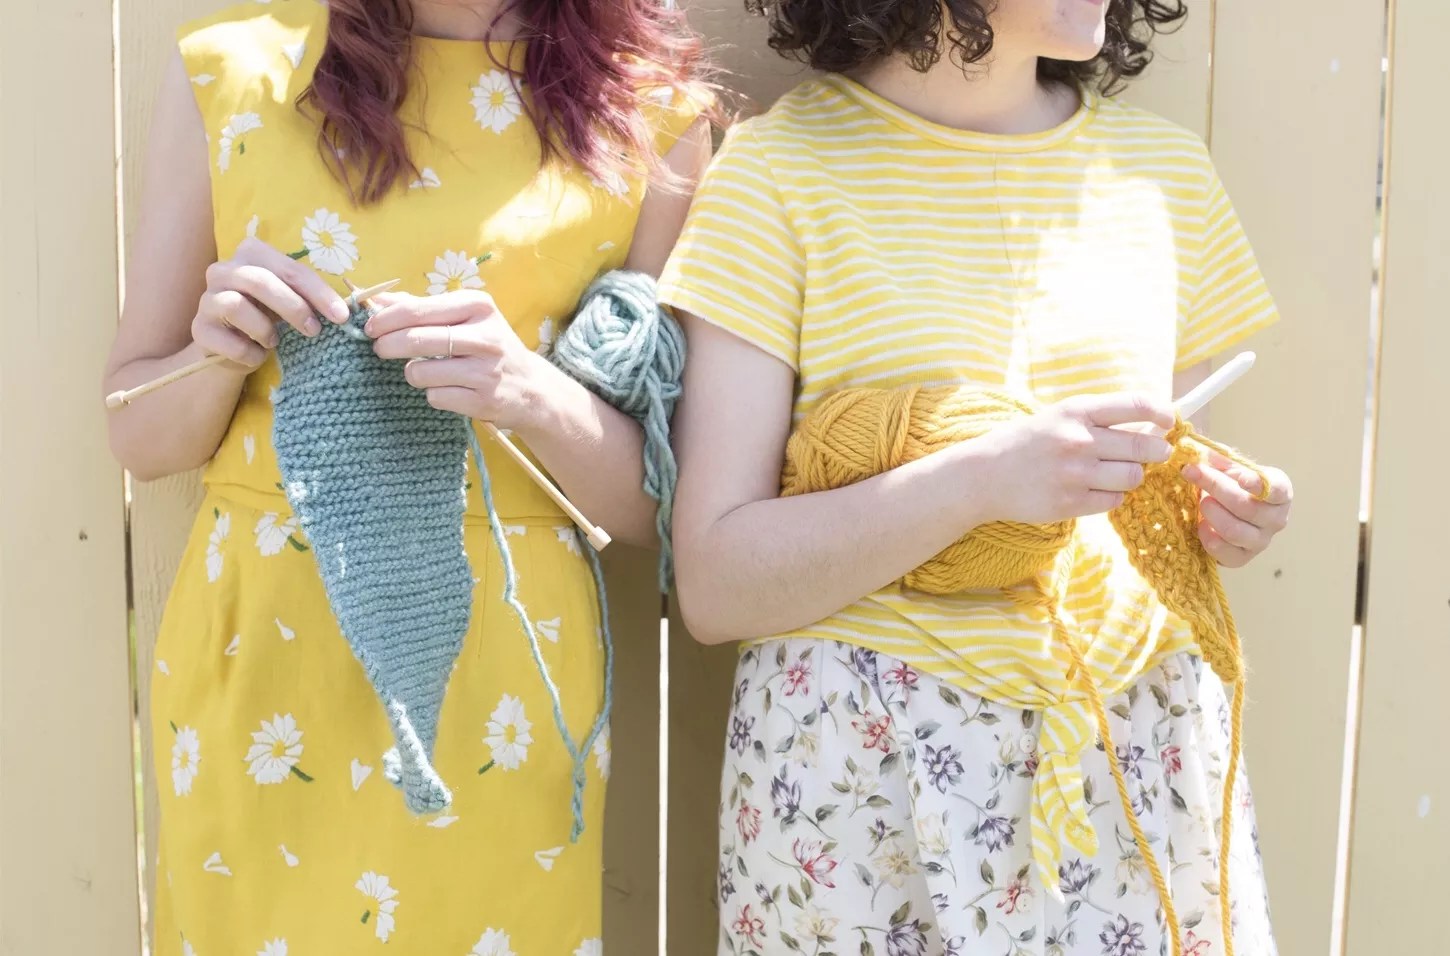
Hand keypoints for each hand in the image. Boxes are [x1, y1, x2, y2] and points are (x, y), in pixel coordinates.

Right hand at [192, 238, 351, 368]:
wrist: (234, 348)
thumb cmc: (269, 316)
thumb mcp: (292, 301)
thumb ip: (311, 298)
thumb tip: (344, 310)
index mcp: (251, 254)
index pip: (290, 269)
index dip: (318, 293)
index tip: (341, 316)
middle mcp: (222, 270)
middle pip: (260, 282)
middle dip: (293, 307)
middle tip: (314, 330)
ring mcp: (206, 298)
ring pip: (236, 306)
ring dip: (265, 329)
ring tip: (274, 341)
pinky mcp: (199, 328)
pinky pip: (229, 341)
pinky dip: (250, 353)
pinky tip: (257, 354)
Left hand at [365, 290, 559, 430]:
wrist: (531, 387)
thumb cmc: (488, 346)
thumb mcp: (465, 317)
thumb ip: (421, 307)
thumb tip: (375, 299)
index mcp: (478, 306)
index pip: (416, 309)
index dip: (385, 319)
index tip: (370, 327)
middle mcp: (485, 335)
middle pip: (415, 339)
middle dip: (387, 345)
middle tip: (380, 349)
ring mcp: (486, 370)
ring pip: (419, 372)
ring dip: (412, 374)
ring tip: (425, 372)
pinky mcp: (483, 401)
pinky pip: (435, 397)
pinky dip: (433, 394)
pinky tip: (448, 389)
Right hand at [975, 392, 1176, 523]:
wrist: (984, 475)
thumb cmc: (1026, 443)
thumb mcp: (1059, 418)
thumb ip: (1099, 420)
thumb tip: (1151, 426)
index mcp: (1075, 412)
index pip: (1135, 405)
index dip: (1161, 412)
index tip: (1169, 420)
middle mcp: (1077, 440)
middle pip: (1144, 446)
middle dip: (1159, 450)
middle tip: (1158, 452)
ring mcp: (1074, 474)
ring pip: (1133, 476)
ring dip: (1132, 475)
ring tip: (1117, 472)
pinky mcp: (1069, 503)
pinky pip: (1113, 501)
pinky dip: (1112, 496)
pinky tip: (1095, 489)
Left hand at [1182, 451, 1291, 567]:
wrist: (1224, 512)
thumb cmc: (1230, 484)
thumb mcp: (1228, 466)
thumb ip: (1218, 458)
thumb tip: (1201, 452)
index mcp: (1280, 492)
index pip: (1276, 490)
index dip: (1258, 485)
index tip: (1240, 478)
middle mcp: (1276, 519)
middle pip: (1246, 508)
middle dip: (1216, 489)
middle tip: (1194, 474)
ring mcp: (1261, 541)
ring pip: (1234, 531)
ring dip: (1211, 513)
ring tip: (1200, 501)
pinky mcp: (1242, 558)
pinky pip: (1225, 552)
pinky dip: (1208, 537)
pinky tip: (1200, 524)